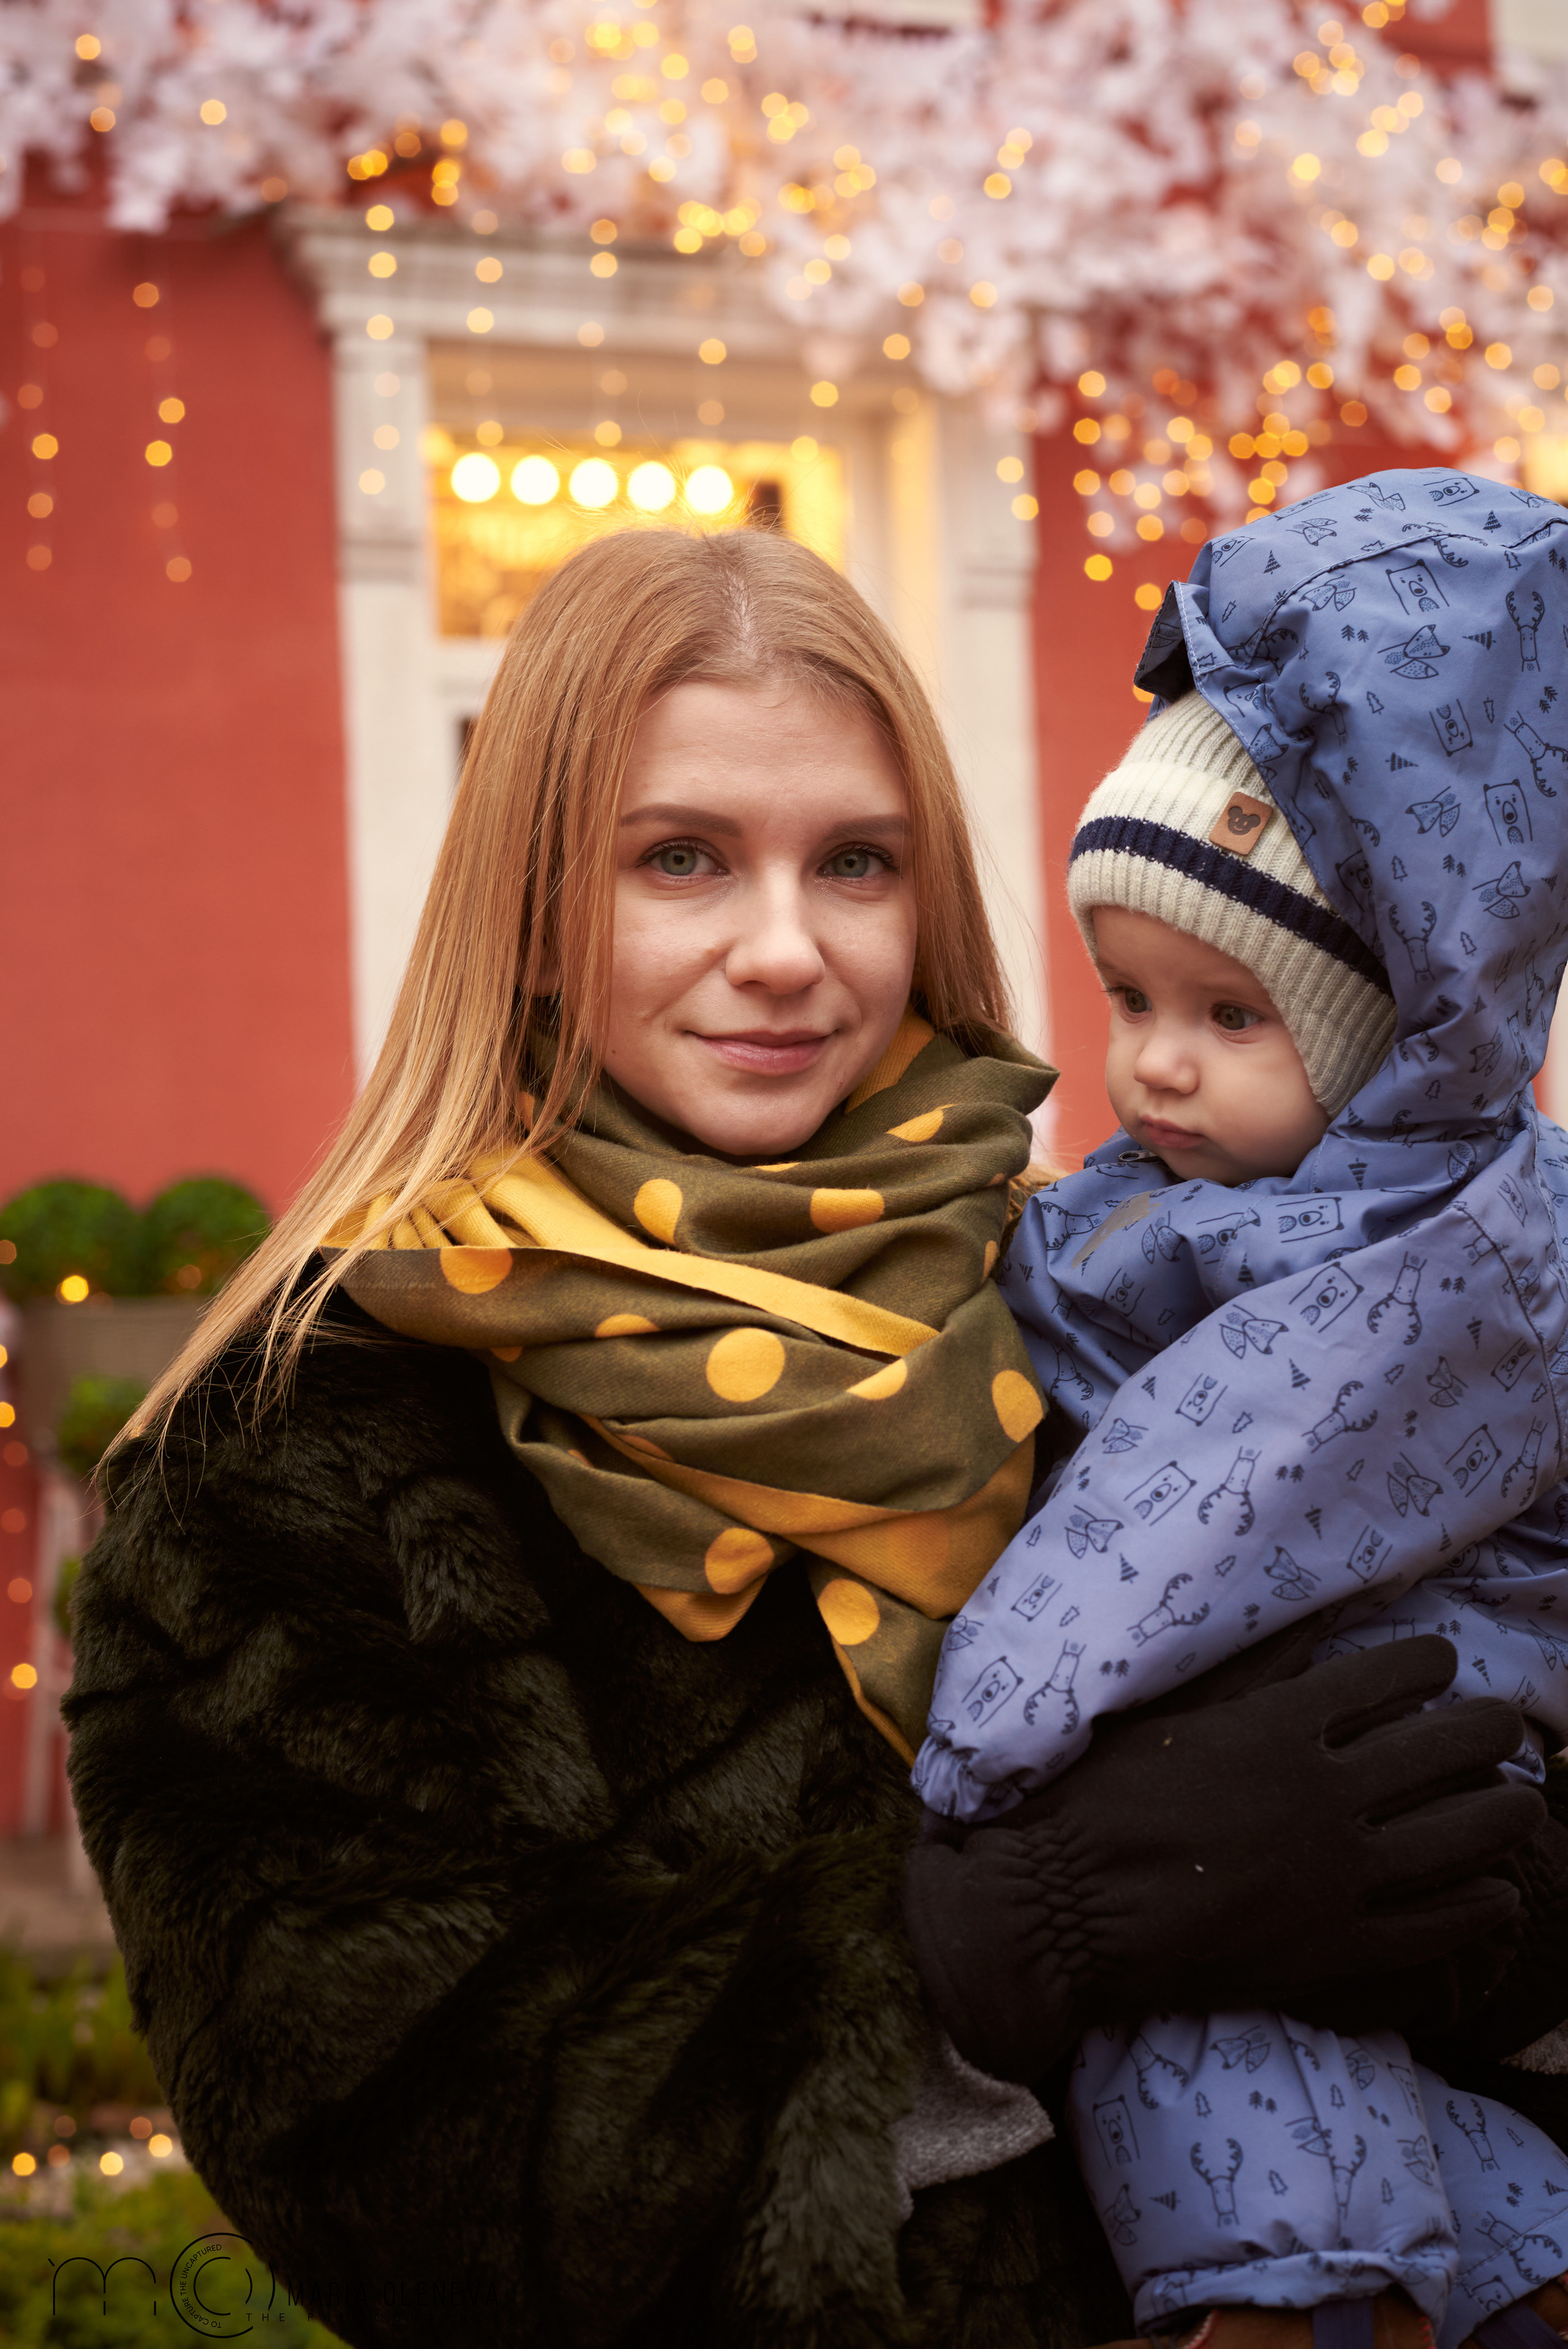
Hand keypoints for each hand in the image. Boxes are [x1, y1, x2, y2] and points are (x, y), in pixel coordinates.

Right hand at [905, 1636, 1540, 2084]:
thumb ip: (1251, 1670)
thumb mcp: (1170, 1714)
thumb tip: (1319, 1620)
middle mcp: (1325, 1793)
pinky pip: (1437, 1926)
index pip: (1393, 1676)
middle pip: (1447, 1749)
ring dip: (1504, 1813)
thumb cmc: (1099, 1801)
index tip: (1442, 1665)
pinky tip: (1497, 1894)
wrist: (1064, 1912)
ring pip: (1462, 1836)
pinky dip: (1479, 1905)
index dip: (1430, 1665)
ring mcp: (1339, 1876)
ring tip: (1520, 1803)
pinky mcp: (1337, 1949)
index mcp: (1281, 1724)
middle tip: (1508, 1728)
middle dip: (1490, 1732)